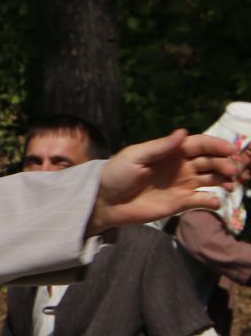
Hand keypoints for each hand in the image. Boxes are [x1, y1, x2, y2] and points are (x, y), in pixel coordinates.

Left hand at [88, 131, 239, 233]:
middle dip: (224, 163)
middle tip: (231, 170)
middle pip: (211, 161)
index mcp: (172, 151)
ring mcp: (182, 184)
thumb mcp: (135, 156)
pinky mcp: (180, 203)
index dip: (217, 146)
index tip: (231, 150)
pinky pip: (202, 200)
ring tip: (230, 184)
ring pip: (212, 179)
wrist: (104, 201)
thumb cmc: (116, 174)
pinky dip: (212, 201)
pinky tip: (214, 202)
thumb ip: (160, 147)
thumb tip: (183, 132)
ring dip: (224, 180)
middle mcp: (182, 166)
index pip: (201, 145)